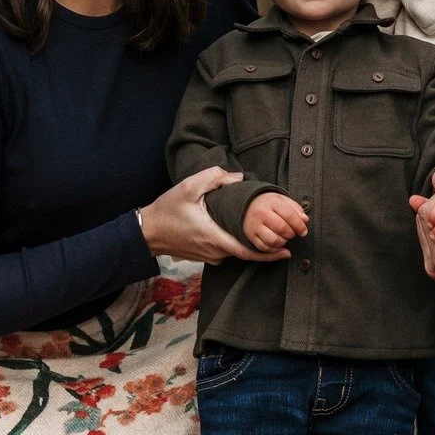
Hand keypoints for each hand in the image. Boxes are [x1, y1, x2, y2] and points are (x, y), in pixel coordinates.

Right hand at [140, 168, 286, 263]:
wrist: (147, 231)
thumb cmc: (167, 210)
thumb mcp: (189, 187)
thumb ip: (215, 178)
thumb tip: (239, 177)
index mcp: (214, 237)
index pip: (248, 251)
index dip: (270, 254)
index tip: (286, 252)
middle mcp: (215, 251)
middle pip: (246, 252)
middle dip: (266, 246)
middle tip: (284, 237)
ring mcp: (210, 256)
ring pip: (236, 251)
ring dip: (249, 242)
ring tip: (264, 230)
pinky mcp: (205, 256)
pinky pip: (227, 250)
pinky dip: (237, 242)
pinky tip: (240, 230)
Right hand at [242, 191, 309, 251]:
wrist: (247, 204)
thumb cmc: (270, 204)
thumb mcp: (283, 200)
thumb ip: (296, 209)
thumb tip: (305, 220)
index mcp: (272, 202)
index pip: (290, 215)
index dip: (300, 225)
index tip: (304, 231)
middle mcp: (261, 213)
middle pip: (282, 228)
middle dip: (291, 234)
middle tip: (292, 233)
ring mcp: (254, 225)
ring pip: (274, 240)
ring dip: (283, 242)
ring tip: (284, 237)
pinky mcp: (251, 236)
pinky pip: (265, 248)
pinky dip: (274, 249)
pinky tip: (278, 244)